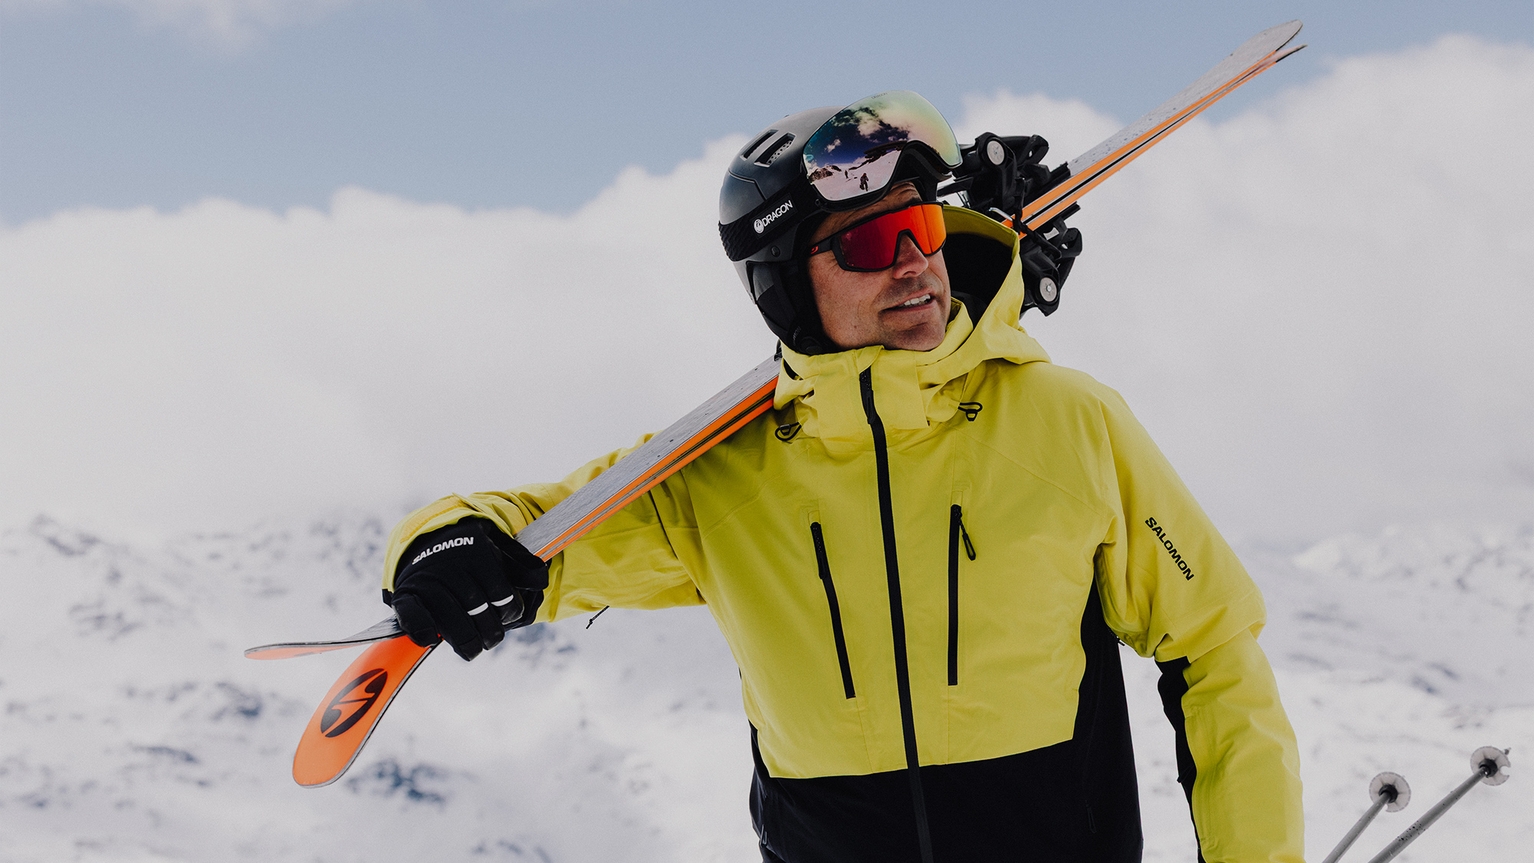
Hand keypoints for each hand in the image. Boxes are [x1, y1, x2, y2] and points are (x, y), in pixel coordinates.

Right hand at [386, 519, 548, 659]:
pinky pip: (413, 615)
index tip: (508, 617)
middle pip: (476, 609)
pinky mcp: (407, 593)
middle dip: (489, 632)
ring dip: (465, 640)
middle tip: (491, 639)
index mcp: (478, 554)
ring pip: (450, 618)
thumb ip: (523, 568)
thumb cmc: (474, 555)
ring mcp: (427, 579)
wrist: (432, 540)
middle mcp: (451, 565)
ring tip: (473, 649)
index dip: (509, 613)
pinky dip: (423, 631)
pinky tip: (433, 640)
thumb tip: (539, 582)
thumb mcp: (501, 552)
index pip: (501, 594)